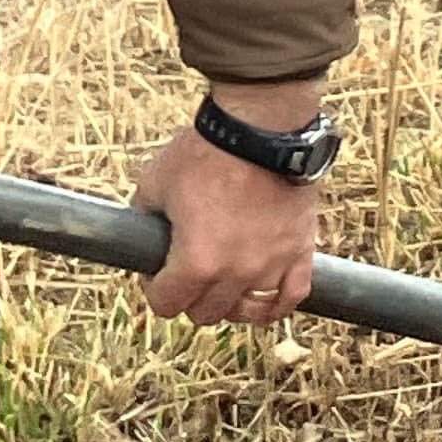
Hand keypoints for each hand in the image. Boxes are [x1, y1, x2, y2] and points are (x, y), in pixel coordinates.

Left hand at [131, 82, 324, 327]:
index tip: (158, 271)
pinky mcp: (300, 250)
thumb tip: (142, 230)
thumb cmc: (206, 152)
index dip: (155, 288)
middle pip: (206, 313)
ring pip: (247, 311)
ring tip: (224, 283)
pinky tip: (264, 299)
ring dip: (230, 302)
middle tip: (188, 271)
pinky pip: (291, 296)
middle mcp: (235, 274)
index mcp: (196, 263)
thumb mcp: (155, 181)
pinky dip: (276, 304)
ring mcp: (271, 265)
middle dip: (190, 296)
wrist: (260, 127)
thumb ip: (144, 215)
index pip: (166, 305)